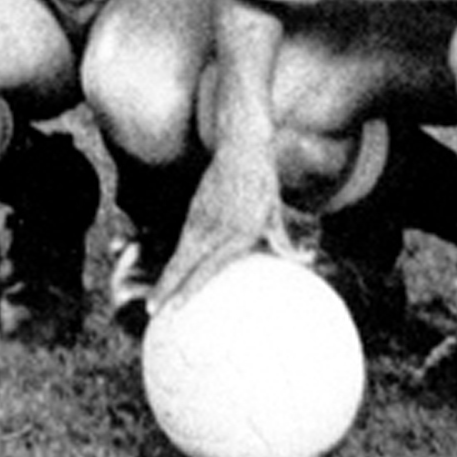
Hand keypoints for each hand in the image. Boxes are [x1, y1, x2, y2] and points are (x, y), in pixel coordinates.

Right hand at [150, 139, 288, 314]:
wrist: (240, 146)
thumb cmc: (262, 181)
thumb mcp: (275, 210)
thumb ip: (282, 240)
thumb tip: (306, 259)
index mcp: (240, 230)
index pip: (209, 266)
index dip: (189, 287)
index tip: (174, 307)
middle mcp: (217, 226)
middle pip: (185, 262)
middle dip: (166, 287)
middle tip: (150, 310)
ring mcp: (201, 216)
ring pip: (179, 252)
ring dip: (165, 276)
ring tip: (153, 300)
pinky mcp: (194, 209)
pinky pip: (182, 240)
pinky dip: (174, 260)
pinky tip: (169, 276)